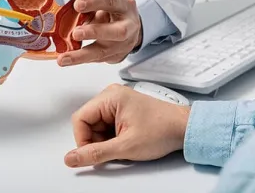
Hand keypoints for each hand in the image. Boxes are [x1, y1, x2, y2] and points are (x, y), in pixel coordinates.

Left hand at [57, 0, 142, 66]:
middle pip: (117, 32)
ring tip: (63, 58)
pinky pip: (97, 59)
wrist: (130, 28)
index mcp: (125, 6)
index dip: (94, 2)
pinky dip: (80, 59)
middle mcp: (129, 26)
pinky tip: (68, 60)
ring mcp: (124, 45)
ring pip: (103, 52)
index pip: (111, 2)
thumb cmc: (115, 13)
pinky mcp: (116, 57)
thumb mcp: (106, 4)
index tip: (77, 5)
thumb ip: (91, 7)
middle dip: (95, 32)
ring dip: (81, 56)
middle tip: (76, 33)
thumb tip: (68, 12)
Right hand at [64, 84, 189, 167]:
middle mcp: (111, 95)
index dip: (82, 140)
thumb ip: (95, 154)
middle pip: (87, 122)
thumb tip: (71, 158)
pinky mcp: (122, 110)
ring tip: (123, 145)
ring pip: (95, 126)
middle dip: (95, 141)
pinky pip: (105, 126)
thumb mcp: (125, 147)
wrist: (182, 128)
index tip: (93, 154)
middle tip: (113, 150)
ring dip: (104, 140)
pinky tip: (124, 141)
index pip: (79, 119)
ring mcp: (117, 102)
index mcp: (110, 97)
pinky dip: (111, 138)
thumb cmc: (161, 130)